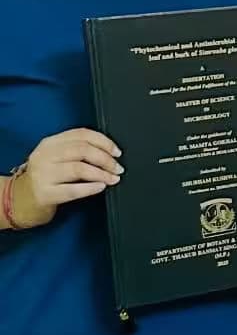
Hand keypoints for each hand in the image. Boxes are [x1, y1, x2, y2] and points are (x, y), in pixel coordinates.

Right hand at [7, 129, 123, 228]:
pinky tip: (101, 187)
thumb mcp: (55, 158)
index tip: (117, 151)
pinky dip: (91, 187)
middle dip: (105, 158)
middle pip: (82, 150)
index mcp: (50, 143)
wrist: (21, 201)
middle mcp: (45, 156)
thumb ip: (76, 151)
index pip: (81, 134)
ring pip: (79, 168)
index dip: (103, 141)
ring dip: (102, 173)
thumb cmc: (45, 179)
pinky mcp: (45, 194)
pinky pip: (73, 189)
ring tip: (113, 178)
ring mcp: (43, 175)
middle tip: (118, 167)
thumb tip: (109, 152)